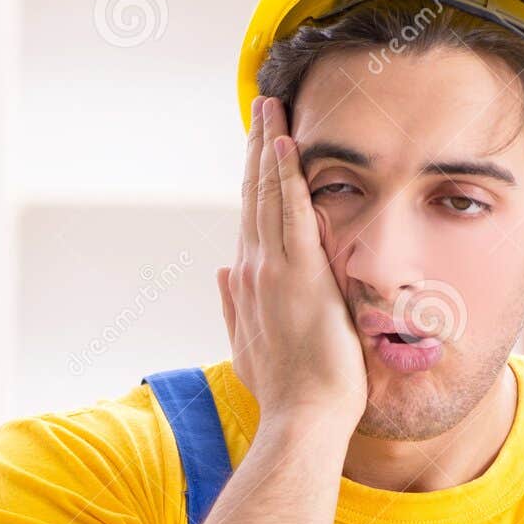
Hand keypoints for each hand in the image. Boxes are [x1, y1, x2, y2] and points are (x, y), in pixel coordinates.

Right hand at [217, 95, 366, 439]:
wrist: (301, 418)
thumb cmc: (286, 392)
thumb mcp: (250, 346)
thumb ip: (233, 306)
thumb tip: (221, 271)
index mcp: (246, 286)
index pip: (250, 219)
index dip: (253, 178)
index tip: (258, 146)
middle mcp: (253, 271)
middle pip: (254, 196)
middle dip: (257, 148)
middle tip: (262, 106)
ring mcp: (273, 271)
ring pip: (269, 196)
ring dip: (270, 147)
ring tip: (271, 108)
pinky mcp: (299, 275)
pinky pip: (292, 213)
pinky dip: (288, 177)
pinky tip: (286, 144)